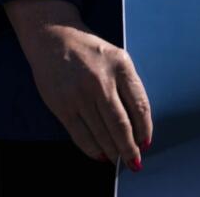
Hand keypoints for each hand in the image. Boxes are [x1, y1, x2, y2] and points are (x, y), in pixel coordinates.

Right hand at [6, 0, 150, 170]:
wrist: (53, 37)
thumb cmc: (89, 50)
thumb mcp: (116, 57)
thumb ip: (128, 86)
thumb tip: (137, 125)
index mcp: (121, 66)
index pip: (140, 106)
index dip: (145, 129)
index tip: (146, 142)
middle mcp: (101, 81)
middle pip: (121, 125)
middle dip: (130, 148)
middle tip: (134, 161)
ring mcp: (80, 95)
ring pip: (102, 134)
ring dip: (113, 151)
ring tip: (118, 159)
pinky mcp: (62, 105)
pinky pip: (80, 135)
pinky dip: (92, 149)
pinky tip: (100, 154)